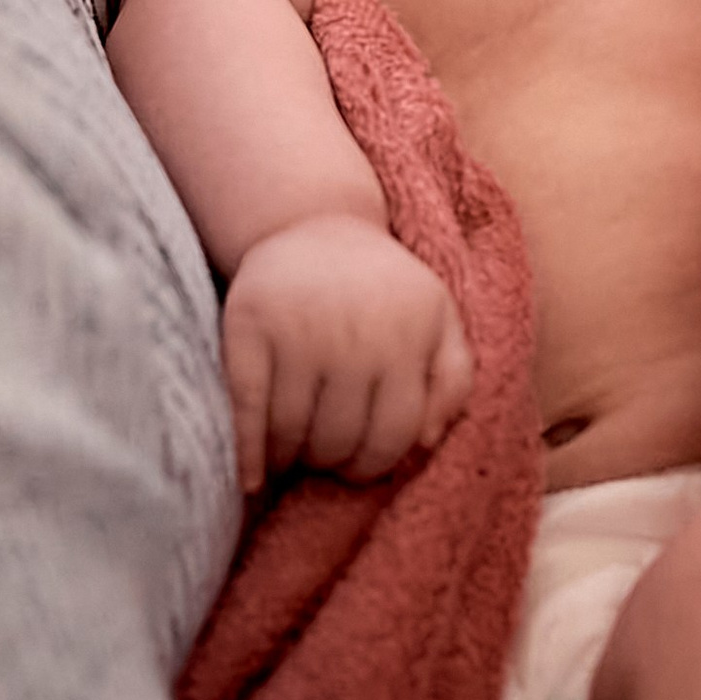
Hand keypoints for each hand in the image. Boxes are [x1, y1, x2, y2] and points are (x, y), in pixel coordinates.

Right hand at [221, 214, 472, 493]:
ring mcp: (300, 329)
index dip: (372, 465)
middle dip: (328, 461)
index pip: (393, 436)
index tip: (355, 466)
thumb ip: (454, 378)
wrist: (311, 222)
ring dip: (288, 459)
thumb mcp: (438, 318)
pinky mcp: (250, 324)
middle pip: (337, 442)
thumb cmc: (381, 287)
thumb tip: (429, 440)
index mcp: (408, 335)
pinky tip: (250, 477)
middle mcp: (356, 334)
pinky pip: (247, 408)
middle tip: (321, 454)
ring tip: (290, 453)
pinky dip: (246, 452)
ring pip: (291, 434)